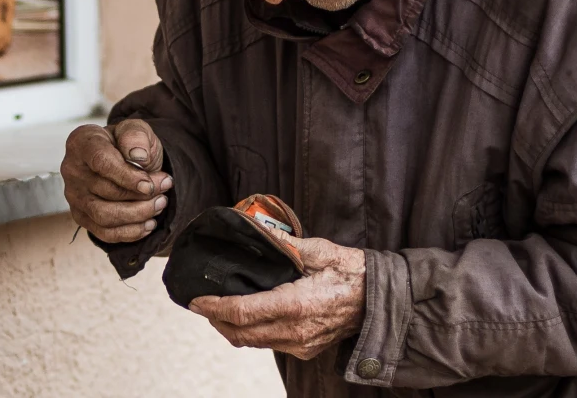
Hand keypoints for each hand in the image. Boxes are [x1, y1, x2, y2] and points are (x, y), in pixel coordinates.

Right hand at [61, 120, 171, 243]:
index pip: (101, 162)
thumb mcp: (137, 130)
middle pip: (106, 191)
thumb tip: (138, 157)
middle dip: (141, 194)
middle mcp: (71, 169)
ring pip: (104, 216)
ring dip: (137, 214)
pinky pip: (104, 233)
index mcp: (82, 142)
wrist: (126, 160)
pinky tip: (148, 223)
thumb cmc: (129, 144)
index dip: (127, 176)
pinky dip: (130, 232)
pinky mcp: (81, 216)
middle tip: (165, 187)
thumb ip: (137, 136)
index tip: (150, 184)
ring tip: (159, 204)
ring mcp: (74, 195)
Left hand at [188, 232, 365, 359]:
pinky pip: (268, 344)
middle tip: (201, 302)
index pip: (241, 312)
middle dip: (215, 319)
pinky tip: (246, 314)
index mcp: (295, 306)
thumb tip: (255, 227)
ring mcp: (300, 344)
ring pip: (252, 342)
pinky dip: (250, 332)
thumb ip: (284, 243)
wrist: (380, 300)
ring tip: (219, 307)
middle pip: (240, 333)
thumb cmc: (351, 272)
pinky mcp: (305, 349)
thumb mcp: (319, 250)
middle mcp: (294, 332)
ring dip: (230, 327)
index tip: (195, 299)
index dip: (214, 307)